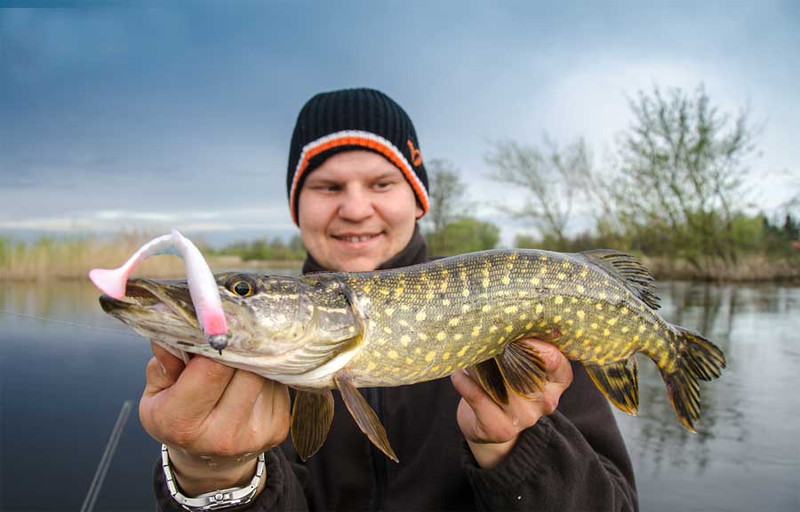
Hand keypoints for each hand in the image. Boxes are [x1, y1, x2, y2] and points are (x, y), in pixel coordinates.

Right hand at [139, 341, 290, 495]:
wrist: (209, 463)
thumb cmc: (178, 421)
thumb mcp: (156, 396)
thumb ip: (163, 364)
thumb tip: (178, 329)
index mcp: (183, 423)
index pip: (211, 368)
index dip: (216, 342)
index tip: (215, 328)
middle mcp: (222, 434)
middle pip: (246, 367)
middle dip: (238, 347)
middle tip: (230, 337)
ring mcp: (255, 434)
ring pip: (265, 372)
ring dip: (254, 359)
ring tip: (237, 360)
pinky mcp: (278, 428)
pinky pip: (277, 383)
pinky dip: (266, 373)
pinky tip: (251, 378)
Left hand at [450, 339, 572, 467]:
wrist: (489, 425)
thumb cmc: (506, 384)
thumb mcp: (523, 366)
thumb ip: (523, 346)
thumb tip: (499, 321)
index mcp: (557, 382)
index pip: (556, 359)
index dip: (535, 342)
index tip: (513, 329)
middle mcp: (546, 401)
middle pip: (524, 368)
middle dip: (500, 349)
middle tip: (483, 337)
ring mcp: (524, 417)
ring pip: (498, 382)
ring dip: (478, 365)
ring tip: (468, 356)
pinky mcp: (500, 428)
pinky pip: (478, 398)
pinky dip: (464, 382)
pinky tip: (458, 375)